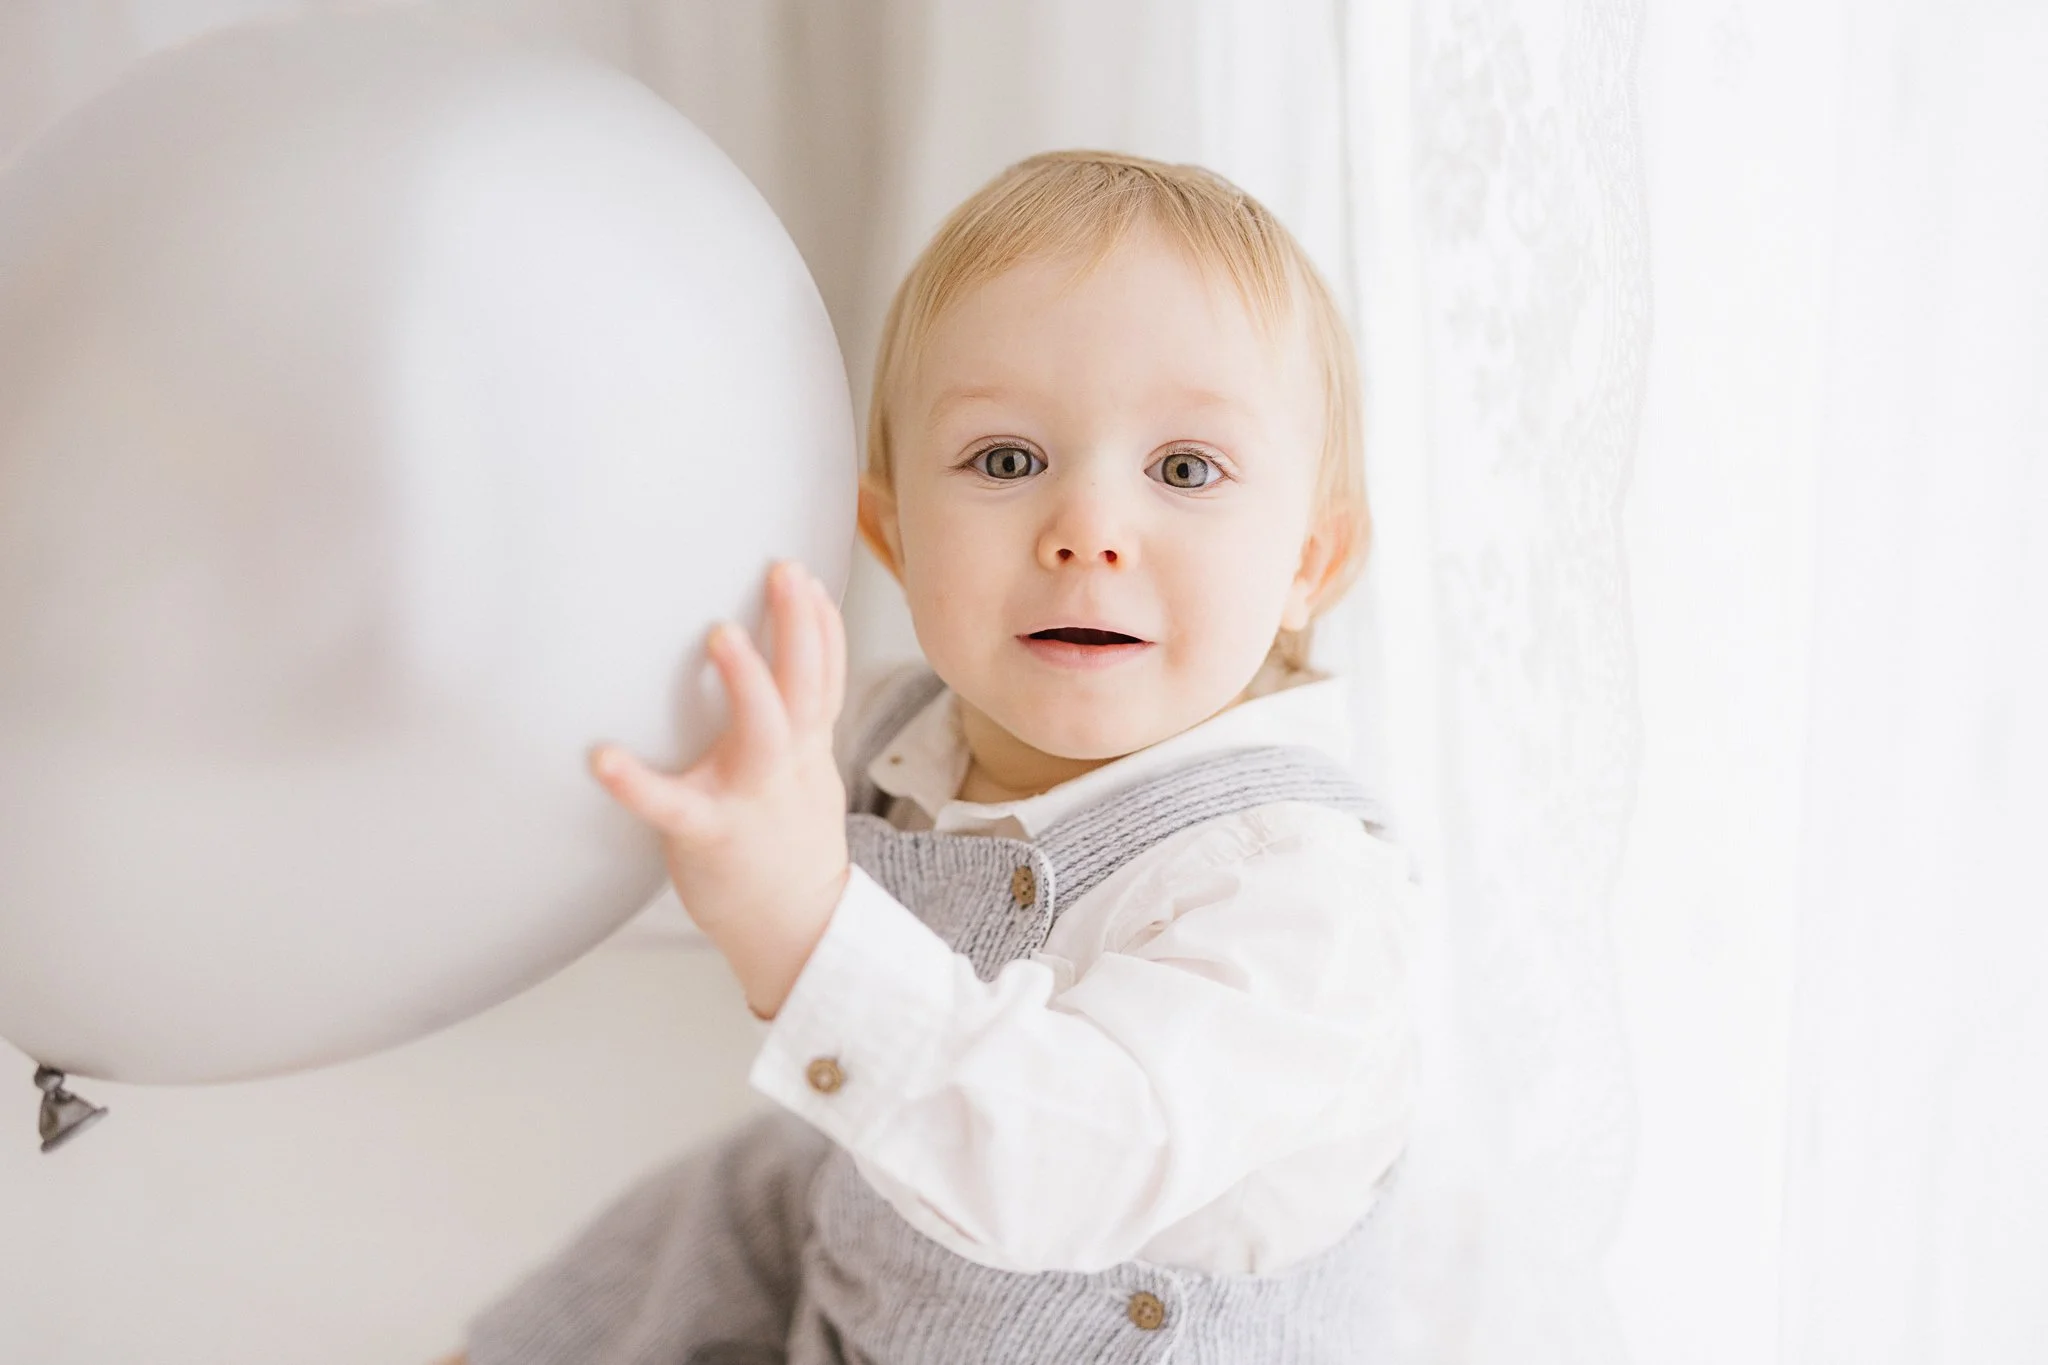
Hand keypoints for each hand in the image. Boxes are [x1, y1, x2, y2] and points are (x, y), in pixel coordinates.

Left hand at [589, 560, 850, 1018]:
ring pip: (761, 733)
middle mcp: (787, 765)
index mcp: (805, 748)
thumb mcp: (806, 775)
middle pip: (805, 686)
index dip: (822, 625)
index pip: (825, 677)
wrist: (798, 930)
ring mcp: (752, 798)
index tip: (809, 575)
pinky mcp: (710, 835)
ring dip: (746, 682)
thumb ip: (795, 721)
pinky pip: (673, 808)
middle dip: (800, 627)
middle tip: (783, 572)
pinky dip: (638, 784)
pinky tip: (603, 759)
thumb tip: (783, 664)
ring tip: (720, 636)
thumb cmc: (787, 844)